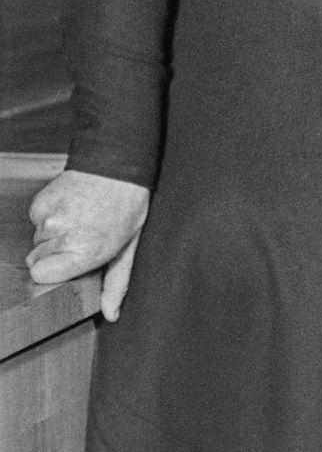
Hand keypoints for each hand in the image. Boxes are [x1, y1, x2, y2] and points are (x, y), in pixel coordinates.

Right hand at [26, 170, 150, 320]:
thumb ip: (115, 283)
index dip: (55, 271)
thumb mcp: (128, 246)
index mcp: (85, 251)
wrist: (118, 166)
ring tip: (79, 220)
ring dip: (53, 235)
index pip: (42, 276)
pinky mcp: (39, 203)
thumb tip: (110, 313)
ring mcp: (48, 219)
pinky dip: (49, 218)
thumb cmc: (127, 205)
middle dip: (55, 254)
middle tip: (80, 237)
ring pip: (37, 241)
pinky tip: (71, 208)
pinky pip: (36, 221)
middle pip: (36, 260)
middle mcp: (62, 236)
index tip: (68, 263)